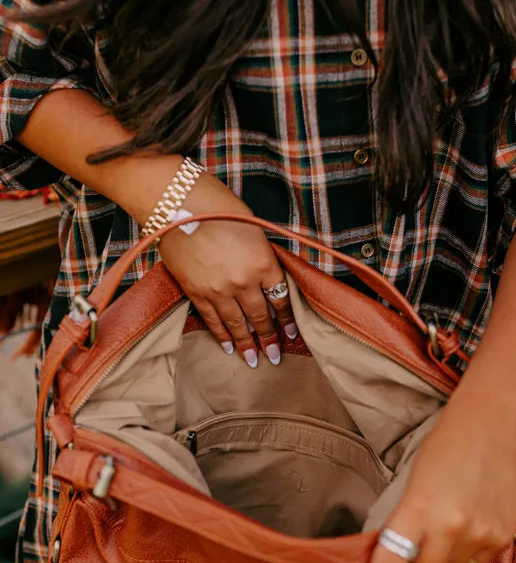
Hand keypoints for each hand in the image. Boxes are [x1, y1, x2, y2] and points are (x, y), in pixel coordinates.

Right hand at [158, 173, 296, 366]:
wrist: (176, 202)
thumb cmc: (217, 205)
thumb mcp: (253, 227)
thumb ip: (261, 255)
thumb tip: (266, 276)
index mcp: (263, 262)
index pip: (281, 297)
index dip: (287, 317)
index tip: (291, 332)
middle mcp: (243, 281)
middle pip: (260, 316)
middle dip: (270, 338)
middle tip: (275, 356)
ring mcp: (218, 290)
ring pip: (237, 324)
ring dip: (247, 344)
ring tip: (253, 360)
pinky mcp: (196, 292)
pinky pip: (212, 320)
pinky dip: (221, 335)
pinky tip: (228, 347)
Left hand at [367, 390, 515, 562]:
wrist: (494, 422)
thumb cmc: (448, 444)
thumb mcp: (413, 480)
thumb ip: (406, 520)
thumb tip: (395, 554)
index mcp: (419, 507)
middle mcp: (451, 526)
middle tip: (414, 548)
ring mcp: (481, 533)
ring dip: (444, 558)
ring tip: (448, 524)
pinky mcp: (504, 535)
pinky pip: (478, 560)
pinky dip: (470, 550)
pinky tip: (470, 522)